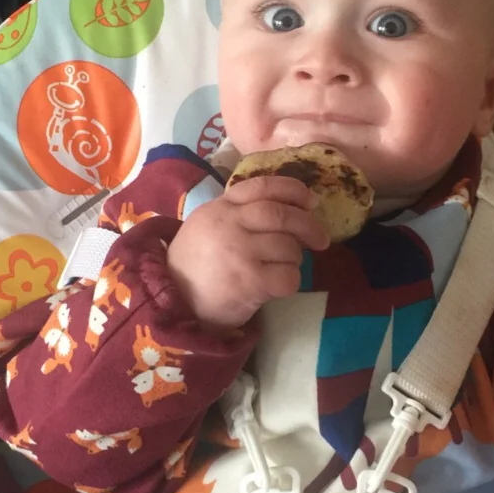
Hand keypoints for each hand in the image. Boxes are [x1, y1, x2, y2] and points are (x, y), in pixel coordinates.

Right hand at [166, 175, 328, 332]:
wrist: (172, 306)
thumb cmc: (193, 268)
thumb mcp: (205, 227)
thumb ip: (235, 212)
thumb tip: (287, 206)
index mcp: (220, 208)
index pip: (263, 186)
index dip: (293, 190)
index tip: (310, 201)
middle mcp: (229, 226)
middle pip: (282, 215)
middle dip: (309, 225)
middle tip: (320, 239)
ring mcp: (239, 253)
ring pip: (288, 247)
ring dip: (295, 258)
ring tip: (285, 267)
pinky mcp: (248, 283)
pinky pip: (287, 276)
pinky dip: (291, 281)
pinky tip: (280, 286)